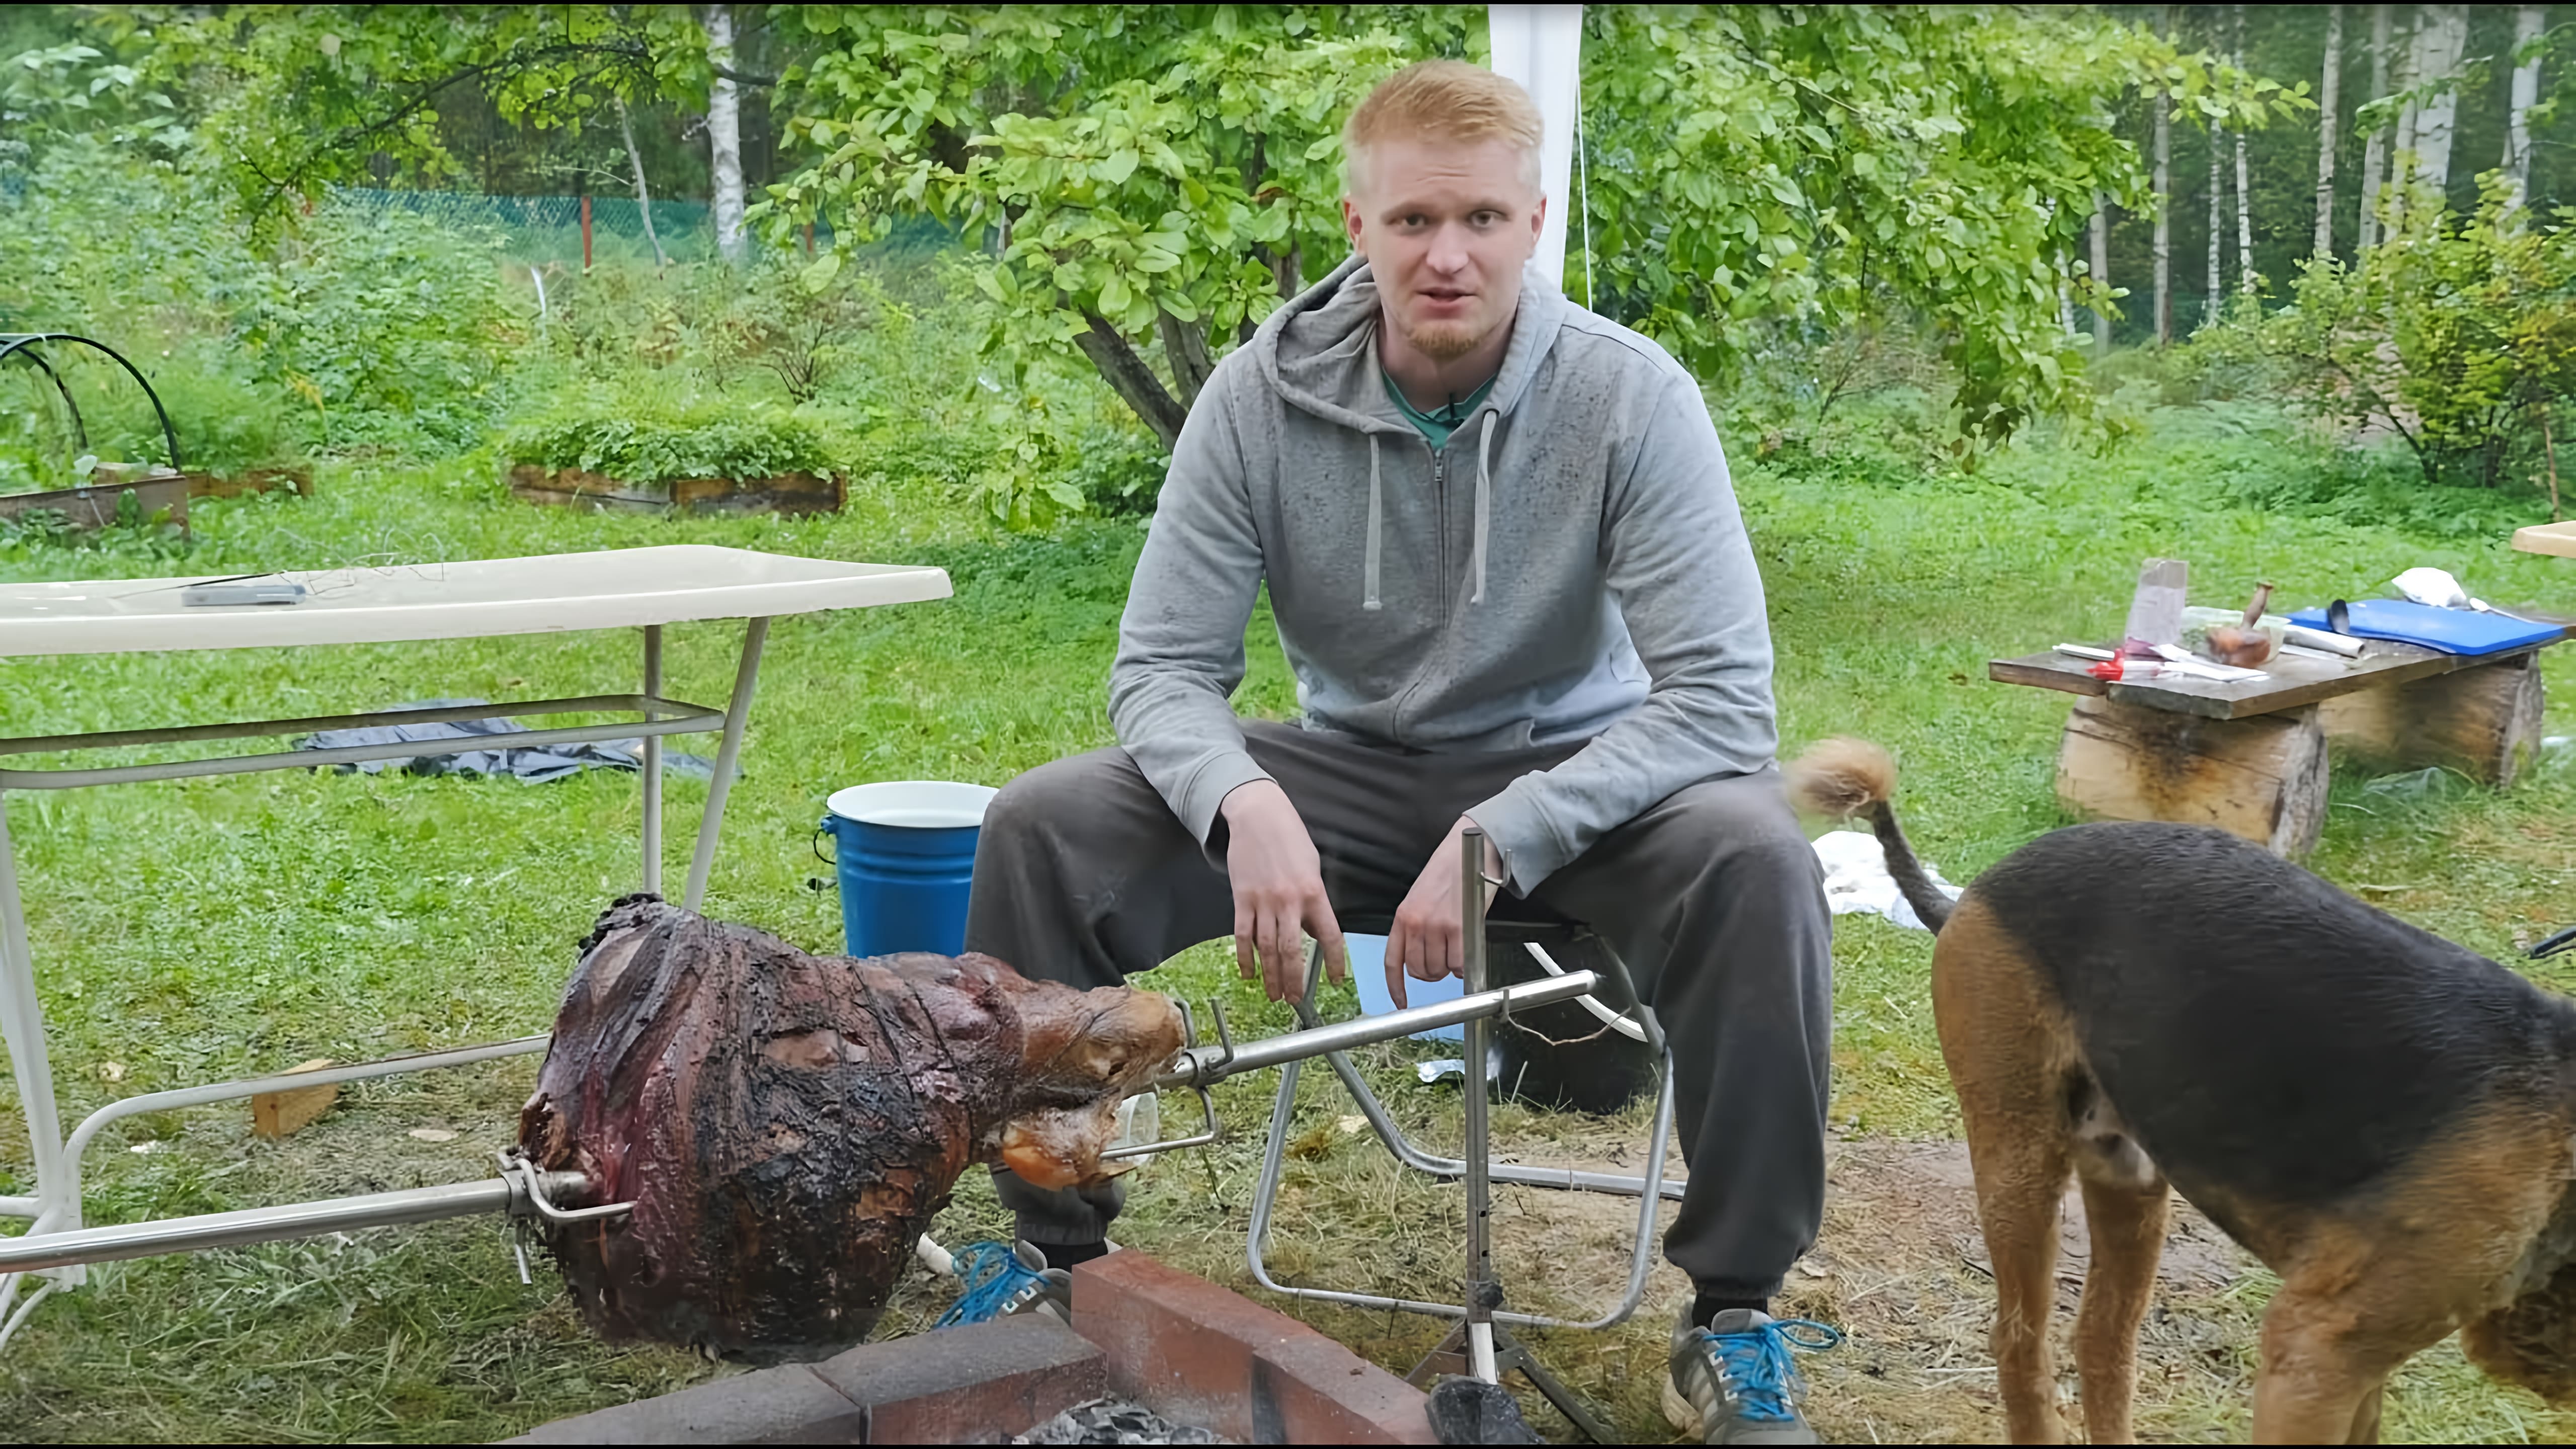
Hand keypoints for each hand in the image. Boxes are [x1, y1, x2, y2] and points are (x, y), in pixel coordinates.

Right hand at [1218, 780, 1346, 1002]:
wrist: (1258, 815)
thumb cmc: (1290, 838)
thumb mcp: (1312, 868)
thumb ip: (1314, 902)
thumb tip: (1312, 932)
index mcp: (1314, 893)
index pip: (1329, 936)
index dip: (1334, 962)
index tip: (1336, 980)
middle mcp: (1290, 901)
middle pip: (1292, 951)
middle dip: (1294, 980)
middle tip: (1295, 999)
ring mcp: (1263, 901)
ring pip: (1266, 949)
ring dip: (1271, 976)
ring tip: (1274, 995)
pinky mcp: (1241, 899)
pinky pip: (1243, 935)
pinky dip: (1245, 958)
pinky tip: (1248, 973)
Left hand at [1384, 817, 1502, 1009]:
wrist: (1470, 849)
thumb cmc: (1449, 871)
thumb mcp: (1421, 898)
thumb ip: (1417, 927)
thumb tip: (1424, 957)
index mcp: (1403, 917)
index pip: (1393, 961)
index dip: (1396, 986)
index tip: (1400, 1002)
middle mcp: (1415, 923)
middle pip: (1419, 971)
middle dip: (1433, 972)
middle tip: (1446, 959)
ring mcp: (1436, 927)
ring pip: (1439, 970)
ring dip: (1449, 968)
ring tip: (1458, 948)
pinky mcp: (1458, 927)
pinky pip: (1459, 964)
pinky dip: (1465, 965)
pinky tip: (1468, 950)